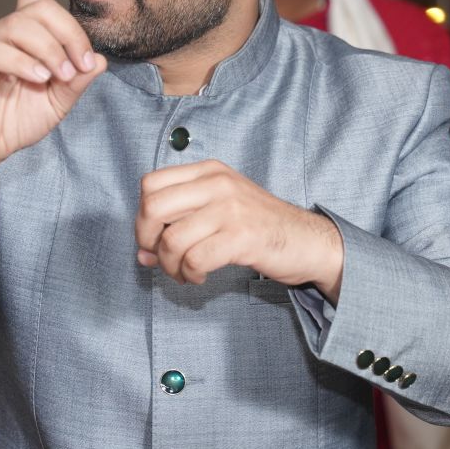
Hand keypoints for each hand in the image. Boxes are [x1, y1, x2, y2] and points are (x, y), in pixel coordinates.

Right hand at [0, 0, 103, 180]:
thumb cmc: (15, 122)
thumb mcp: (58, 103)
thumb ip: (77, 82)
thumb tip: (99, 60)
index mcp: (28, 37)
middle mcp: (7, 35)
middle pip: (40, 8)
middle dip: (69, 33)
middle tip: (79, 64)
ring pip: (21, 26)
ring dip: (49, 50)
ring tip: (58, 76)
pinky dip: (24, 63)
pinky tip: (37, 78)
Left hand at [136, 159, 343, 298]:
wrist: (307, 240)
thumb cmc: (259, 226)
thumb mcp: (220, 208)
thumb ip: (181, 222)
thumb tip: (142, 253)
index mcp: (209, 171)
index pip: (150, 184)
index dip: (142, 216)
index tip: (153, 237)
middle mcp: (217, 184)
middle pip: (153, 208)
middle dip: (148, 240)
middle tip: (160, 258)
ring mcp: (230, 209)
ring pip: (172, 240)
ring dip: (170, 265)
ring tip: (183, 272)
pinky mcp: (242, 237)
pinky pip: (195, 260)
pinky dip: (190, 274)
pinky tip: (199, 276)